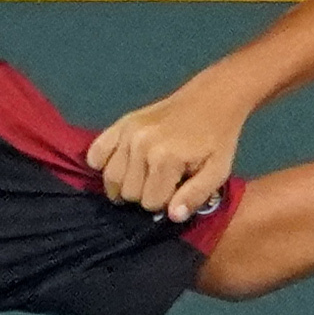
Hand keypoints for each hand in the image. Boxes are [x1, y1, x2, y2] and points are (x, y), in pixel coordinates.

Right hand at [88, 86, 247, 220]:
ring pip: (110, 178)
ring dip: (125, 185)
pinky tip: (120, 166)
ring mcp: (127, 133)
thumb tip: (172, 216)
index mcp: (165, 158)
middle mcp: (140, 145)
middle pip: (129, 192)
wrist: (213, 99)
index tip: (177, 189)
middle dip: (146, 194)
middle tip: (163, 182)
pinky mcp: (121, 123)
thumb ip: (195, 196)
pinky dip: (102, 165)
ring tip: (142, 178)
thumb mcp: (217, 172)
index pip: (150, 203)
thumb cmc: (218, 139)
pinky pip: (95, 153)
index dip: (165, 202)